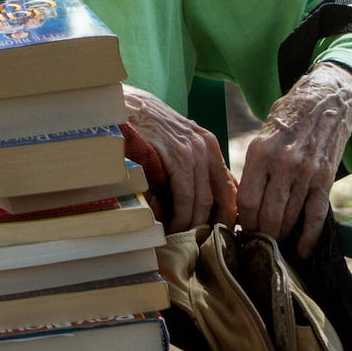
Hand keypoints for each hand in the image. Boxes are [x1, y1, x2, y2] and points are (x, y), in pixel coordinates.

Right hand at [123, 86, 236, 232]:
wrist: (122, 106)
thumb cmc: (143, 127)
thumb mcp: (172, 143)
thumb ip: (187, 167)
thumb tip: (199, 203)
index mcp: (208, 145)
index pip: (229, 188)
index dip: (225, 215)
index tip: (216, 235)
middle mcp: (206, 146)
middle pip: (222, 198)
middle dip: (214, 224)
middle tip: (202, 244)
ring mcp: (193, 150)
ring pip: (204, 200)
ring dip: (194, 224)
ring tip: (183, 238)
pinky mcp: (177, 155)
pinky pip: (186, 194)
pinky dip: (181, 215)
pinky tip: (173, 225)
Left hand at [237, 62, 351, 256]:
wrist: (326, 99)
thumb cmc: (287, 119)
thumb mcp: (262, 137)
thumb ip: (255, 168)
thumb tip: (241, 204)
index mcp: (260, 152)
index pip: (246, 200)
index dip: (241, 221)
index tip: (238, 231)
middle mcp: (283, 163)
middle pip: (267, 214)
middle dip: (259, 234)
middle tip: (254, 244)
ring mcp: (306, 172)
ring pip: (289, 217)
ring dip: (280, 236)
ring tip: (273, 247)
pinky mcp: (326, 178)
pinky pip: (316, 215)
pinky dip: (309, 237)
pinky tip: (301, 251)